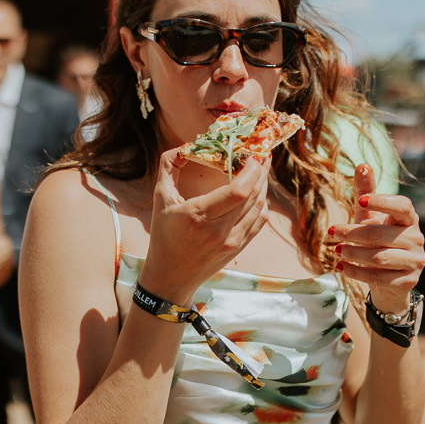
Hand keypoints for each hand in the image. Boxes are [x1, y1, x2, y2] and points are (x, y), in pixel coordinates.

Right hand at [137, 148, 269, 304]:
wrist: (171, 277)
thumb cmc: (163, 236)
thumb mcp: (161, 199)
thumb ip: (169, 167)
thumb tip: (185, 146)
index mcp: (198, 215)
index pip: (237, 191)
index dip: (252, 170)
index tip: (253, 154)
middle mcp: (219, 230)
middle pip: (253, 195)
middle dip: (262, 171)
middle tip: (262, 153)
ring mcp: (232, 241)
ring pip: (259, 207)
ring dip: (263, 185)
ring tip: (262, 169)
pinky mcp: (239, 248)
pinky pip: (259, 221)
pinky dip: (262, 203)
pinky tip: (258, 192)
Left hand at [329, 164, 424, 314]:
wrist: (389, 277)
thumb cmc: (377, 239)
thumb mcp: (369, 216)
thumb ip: (365, 192)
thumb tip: (363, 166)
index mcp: (409, 218)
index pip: (402, 206)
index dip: (383, 202)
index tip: (361, 201)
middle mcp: (416, 238)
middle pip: (381, 234)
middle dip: (353, 234)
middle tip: (332, 233)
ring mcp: (415, 261)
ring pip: (380, 258)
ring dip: (353, 254)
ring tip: (336, 251)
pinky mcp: (408, 281)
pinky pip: (379, 277)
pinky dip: (356, 272)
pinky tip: (342, 268)